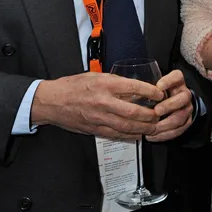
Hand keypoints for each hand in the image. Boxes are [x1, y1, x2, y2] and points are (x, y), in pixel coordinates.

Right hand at [32, 72, 163, 139]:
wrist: (52, 101)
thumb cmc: (73, 86)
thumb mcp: (96, 75)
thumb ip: (115, 81)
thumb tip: (134, 86)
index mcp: (104, 85)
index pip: (133, 88)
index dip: (150, 92)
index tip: (159, 93)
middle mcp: (103, 102)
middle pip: (132, 112)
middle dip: (149, 115)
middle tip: (159, 114)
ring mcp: (98, 118)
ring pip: (125, 126)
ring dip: (142, 128)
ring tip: (153, 126)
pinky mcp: (94, 129)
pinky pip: (115, 134)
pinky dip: (129, 135)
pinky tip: (138, 134)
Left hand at [147, 69, 193, 142]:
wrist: (172, 105)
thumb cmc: (158, 95)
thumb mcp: (153, 87)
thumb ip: (146, 89)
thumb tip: (129, 94)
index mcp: (177, 82)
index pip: (177, 77)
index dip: (169, 81)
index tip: (159, 86)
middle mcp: (184, 94)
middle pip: (183, 97)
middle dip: (170, 105)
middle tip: (156, 111)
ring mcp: (187, 108)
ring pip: (182, 115)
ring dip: (167, 123)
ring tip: (153, 127)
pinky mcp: (186, 121)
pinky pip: (179, 129)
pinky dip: (166, 134)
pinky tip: (154, 136)